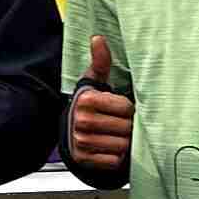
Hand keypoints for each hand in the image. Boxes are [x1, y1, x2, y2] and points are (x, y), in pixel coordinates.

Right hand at [66, 36, 131, 182]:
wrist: (69, 131)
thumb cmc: (88, 104)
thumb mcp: (93, 81)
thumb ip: (100, 61)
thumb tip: (98, 38)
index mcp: (86, 100)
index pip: (126, 108)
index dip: (128, 109)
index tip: (121, 109)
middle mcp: (82, 122)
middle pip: (125, 128)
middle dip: (128, 127)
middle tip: (122, 124)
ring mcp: (82, 142)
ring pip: (122, 145)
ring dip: (124, 142)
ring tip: (117, 135)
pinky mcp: (84, 159)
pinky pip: (114, 160)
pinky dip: (116, 156)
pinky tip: (110, 147)